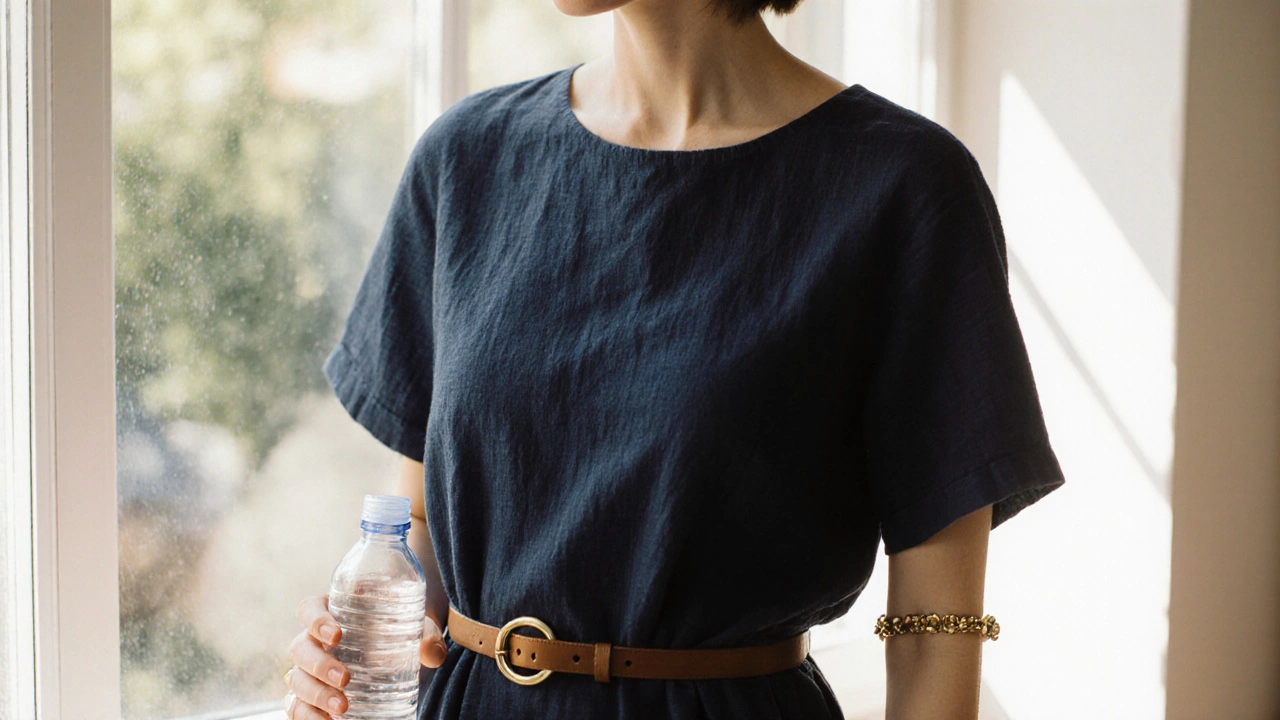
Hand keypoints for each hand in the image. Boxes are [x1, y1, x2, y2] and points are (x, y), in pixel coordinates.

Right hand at [286, 594, 447, 717]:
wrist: (398, 652)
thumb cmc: (400, 630)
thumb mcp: (414, 627)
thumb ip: (426, 637)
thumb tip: (434, 655)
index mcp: (331, 612)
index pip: (309, 609)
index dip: (315, 620)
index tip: (336, 635)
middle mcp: (313, 640)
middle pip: (300, 649)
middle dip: (320, 666)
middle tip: (345, 679)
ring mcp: (309, 670)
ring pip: (296, 680)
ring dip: (315, 696)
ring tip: (342, 708)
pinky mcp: (310, 696)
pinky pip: (297, 707)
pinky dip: (306, 717)